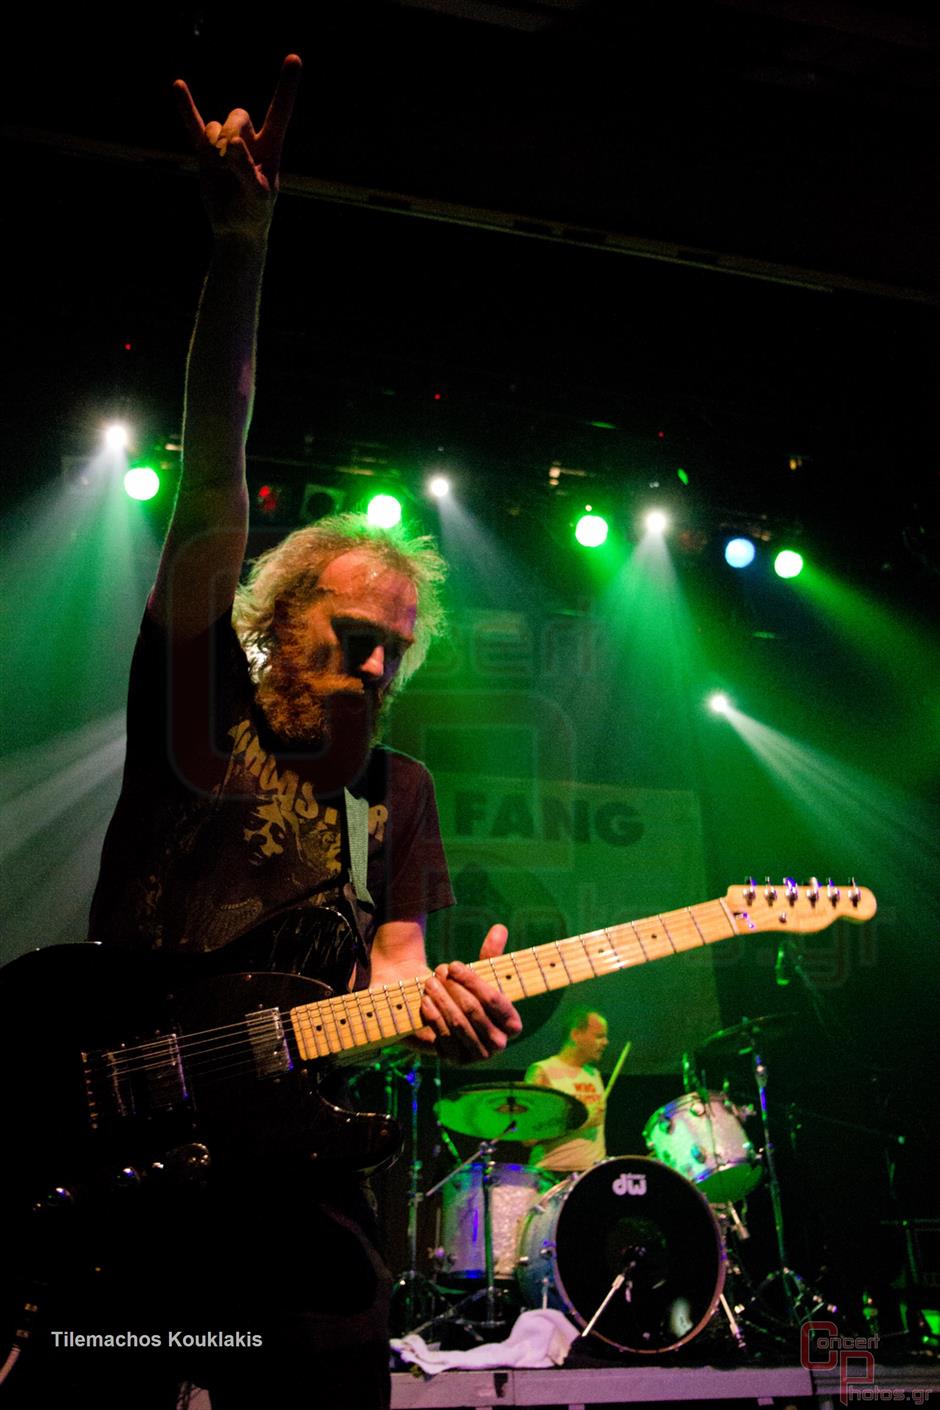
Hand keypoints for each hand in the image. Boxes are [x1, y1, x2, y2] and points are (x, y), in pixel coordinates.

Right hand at [173, 54, 301, 238]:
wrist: (235, 226)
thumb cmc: (254, 211)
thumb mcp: (256, 195)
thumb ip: (245, 169)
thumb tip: (230, 144)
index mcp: (270, 146)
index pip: (280, 111)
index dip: (286, 87)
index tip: (294, 58)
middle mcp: (249, 138)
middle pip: (238, 115)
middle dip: (230, 132)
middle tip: (229, 158)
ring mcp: (225, 143)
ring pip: (214, 126)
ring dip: (213, 147)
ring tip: (219, 170)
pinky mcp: (205, 151)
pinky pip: (193, 125)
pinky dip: (186, 107)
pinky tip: (178, 86)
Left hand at [417, 924, 522, 1063]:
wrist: (449, 1017)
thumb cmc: (469, 993)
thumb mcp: (481, 974)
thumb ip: (491, 954)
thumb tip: (499, 928)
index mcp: (513, 1024)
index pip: (495, 1000)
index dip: (472, 981)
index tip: (454, 965)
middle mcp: (499, 1044)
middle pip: (474, 1011)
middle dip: (453, 989)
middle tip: (438, 972)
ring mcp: (477, 1056)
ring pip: (457, 1024)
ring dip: (441, 1000)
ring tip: (429, 983)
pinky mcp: (456, 1061)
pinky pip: (443, 1038)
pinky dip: (433, 1018)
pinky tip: (425, 1002)